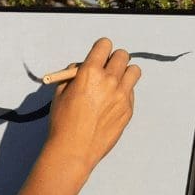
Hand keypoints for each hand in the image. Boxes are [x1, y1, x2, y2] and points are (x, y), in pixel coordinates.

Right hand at [47, 37, 140, 171]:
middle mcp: (109, 80)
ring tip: (114, 83)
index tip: (98, 54)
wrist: (74, 149)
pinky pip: (131, 92)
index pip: (104, 45)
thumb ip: (73, 76)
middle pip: (122, 55)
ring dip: (124, 72)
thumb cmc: (62, 120)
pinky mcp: (128, 110)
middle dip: (114, 58)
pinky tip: (111, 103)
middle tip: (106, 69)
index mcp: (89, 72)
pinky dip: (124, 91)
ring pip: (134, 71)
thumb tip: (82, 68)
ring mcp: (122, 96)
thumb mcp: (60, 92)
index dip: (101, 48)